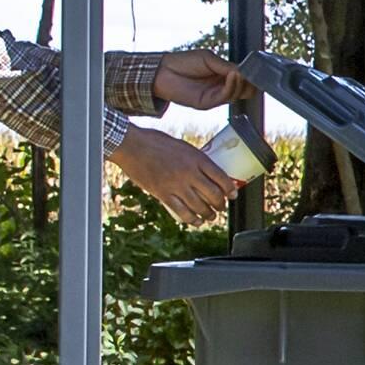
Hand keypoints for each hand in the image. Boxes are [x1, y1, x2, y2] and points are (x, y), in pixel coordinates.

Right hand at [111, 126, 240, 225]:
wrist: (131, 146)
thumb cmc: (155, 142)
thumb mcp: (182, 146)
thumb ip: (195, 160)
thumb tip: (207, 173)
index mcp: (197, 158)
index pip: (221, 177)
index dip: (230, 190)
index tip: (233, 195)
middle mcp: (190, 172)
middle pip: (213, 194)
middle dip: (221, 205)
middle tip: (222, 208)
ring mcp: (176, 185)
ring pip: (200, 206)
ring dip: (209, 214)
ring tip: (211, 217)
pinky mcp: (163, 194)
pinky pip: (182, 212)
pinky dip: (192, 219)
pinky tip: (196, 221)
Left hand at [151, 49, 251, 110]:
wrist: (163, 71)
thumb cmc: (183, 62)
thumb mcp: (209, 59)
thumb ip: (227, 66)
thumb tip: (244, 73)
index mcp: (223, 77)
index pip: (244, 81)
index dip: (251, 76)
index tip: (254, 69)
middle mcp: (221, 88)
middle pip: (245, 91)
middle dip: (250, 82)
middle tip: (249, 73)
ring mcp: (215, 96)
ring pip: (238, 95)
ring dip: (240, 83)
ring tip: (237, 73)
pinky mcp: (207, 103)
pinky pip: (225, 97)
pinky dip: (231, 86)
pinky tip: (231, 76)